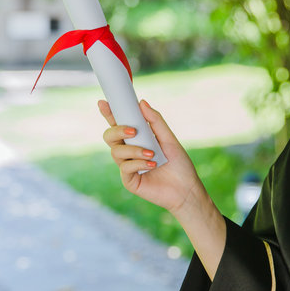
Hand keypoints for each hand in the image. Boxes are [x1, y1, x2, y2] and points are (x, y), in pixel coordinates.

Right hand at [98, 99, 204, 214]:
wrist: (186, 188)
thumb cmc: (178, 164)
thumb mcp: (169, 138)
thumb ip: (155, 121)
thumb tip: (142, 102)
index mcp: (136, 139)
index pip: (118, 124)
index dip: (109, 113)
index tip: (103, 102)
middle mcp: (128, 151)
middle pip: (109, 136)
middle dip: (117, 130)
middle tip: (133, 131)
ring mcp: (127, 166)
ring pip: (116, 152)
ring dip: (134, 150)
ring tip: (152, 153)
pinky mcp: (129, 180)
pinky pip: (124, 167)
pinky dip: (138, 163)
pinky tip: (152, 164)